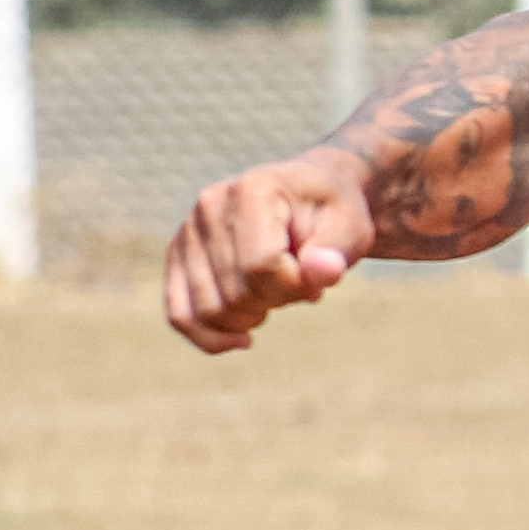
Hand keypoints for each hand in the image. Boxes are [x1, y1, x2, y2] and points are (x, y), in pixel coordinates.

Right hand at [166, 148, 373, 352]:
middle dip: (276, 303)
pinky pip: (180, 314)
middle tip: (298, 283)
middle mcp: (210, 205)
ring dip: (250, 319)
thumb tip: (324, 271)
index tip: (315, 276)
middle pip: (235, 294)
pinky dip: (211, 338)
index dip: (294, 287)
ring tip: (274, 293)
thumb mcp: (350, 229)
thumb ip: (336, 252)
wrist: (308, 197)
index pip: (261, 266)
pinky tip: (242, 339)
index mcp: (253, 190)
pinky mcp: (178, 255)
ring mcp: (188, 231)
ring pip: (208, 311)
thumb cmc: (332, 215)